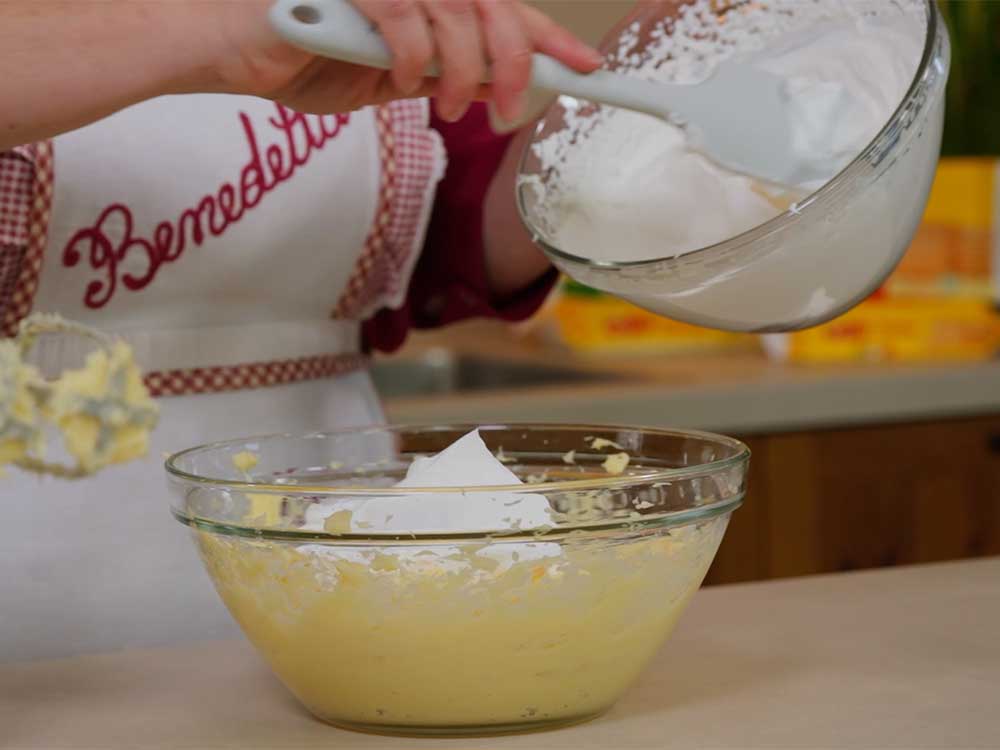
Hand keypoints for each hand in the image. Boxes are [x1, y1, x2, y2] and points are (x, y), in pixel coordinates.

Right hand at [220, 0, 602, 121]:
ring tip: (452, 106)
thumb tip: (487, 85)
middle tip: (511, 107)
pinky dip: (415, 52)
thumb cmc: (299, 59)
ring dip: (464, 67)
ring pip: (455, 8)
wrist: (225, 50)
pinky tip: (407, 79)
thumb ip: (436, 76)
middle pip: (490, 3)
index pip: (497, 8)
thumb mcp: (386, 80)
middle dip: (515, 61)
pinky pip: (402, 11)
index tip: (586, 65)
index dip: (545, 37)